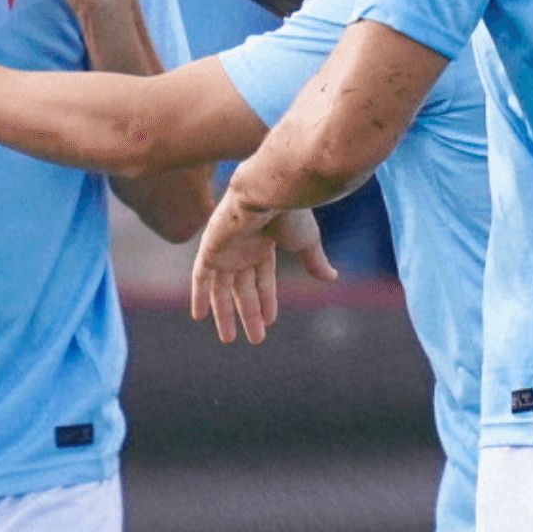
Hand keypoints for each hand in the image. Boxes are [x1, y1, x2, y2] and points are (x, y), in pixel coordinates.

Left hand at [192, 193, 337, 343]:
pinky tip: (199, 317)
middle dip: (249, 314)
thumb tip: (333, 278)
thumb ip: (314, 260)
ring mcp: (225, 247)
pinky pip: (201, 276)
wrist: (267, 191)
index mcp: (265, 243)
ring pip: (223, 287)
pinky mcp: (210, 247)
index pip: (263, 278)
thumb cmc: (290, 211)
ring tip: (230, 340)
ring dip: (225, 314)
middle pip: (243, 287)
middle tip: (256, 340)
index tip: (270, 322)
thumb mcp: (306, 241)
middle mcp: (243, 247)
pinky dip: (200, 295)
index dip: (266, 300)